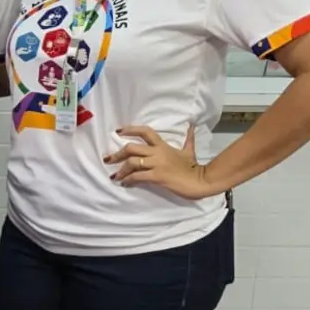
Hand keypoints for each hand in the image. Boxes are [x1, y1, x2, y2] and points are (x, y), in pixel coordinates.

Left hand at [104, 125, 219, 199]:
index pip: (145, 132)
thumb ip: (188, 139)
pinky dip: (128, 180)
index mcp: (163, 145)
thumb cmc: (193, 167)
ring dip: (121, 170)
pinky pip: (138, 176)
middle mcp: (158, 153)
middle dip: (117, 154)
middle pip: (132, 148)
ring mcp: (157, 164)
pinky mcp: (158, 177)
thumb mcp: (189, 151)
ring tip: (115, 176)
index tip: (118, 131)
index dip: (130, 129)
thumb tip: (191, 126)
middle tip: (108, 159)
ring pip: (132, 162)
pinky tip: (124, 183)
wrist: (202, 181)